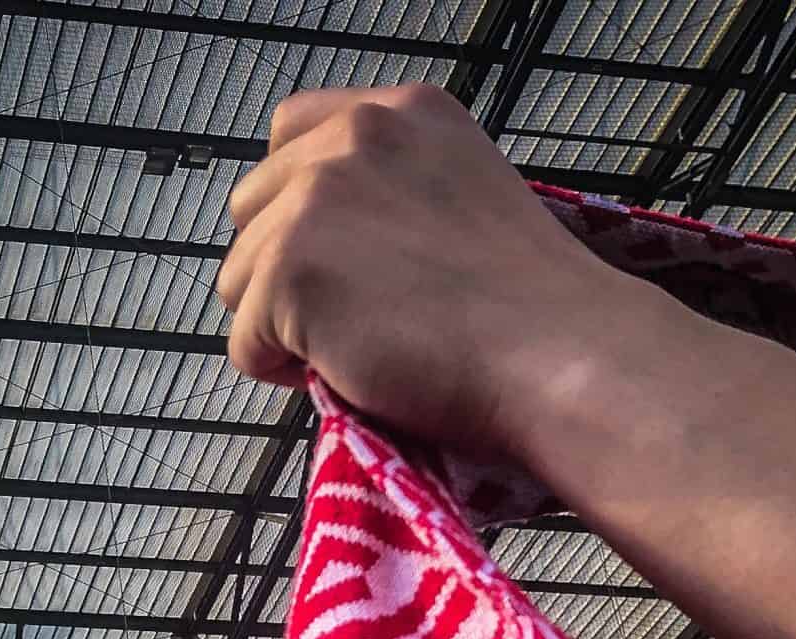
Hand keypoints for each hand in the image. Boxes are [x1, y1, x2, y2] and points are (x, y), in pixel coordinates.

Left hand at [218, 85, 647, 453]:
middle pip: (251, 207)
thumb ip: (389, 188)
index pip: (290, 132)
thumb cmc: (527, 306)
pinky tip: (344, 370)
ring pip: (237, 277)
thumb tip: (326, 238)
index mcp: (401, 112)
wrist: (557, 354)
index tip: (338, 255)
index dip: (296, 206)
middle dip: (280, 267)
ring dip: (278, 322)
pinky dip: (278, 370)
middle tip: (347, 314)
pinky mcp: (288, 270)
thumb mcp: (460, 193)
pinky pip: (243, 342)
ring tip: (353, 344)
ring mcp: (314, 199)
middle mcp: (352, 137)